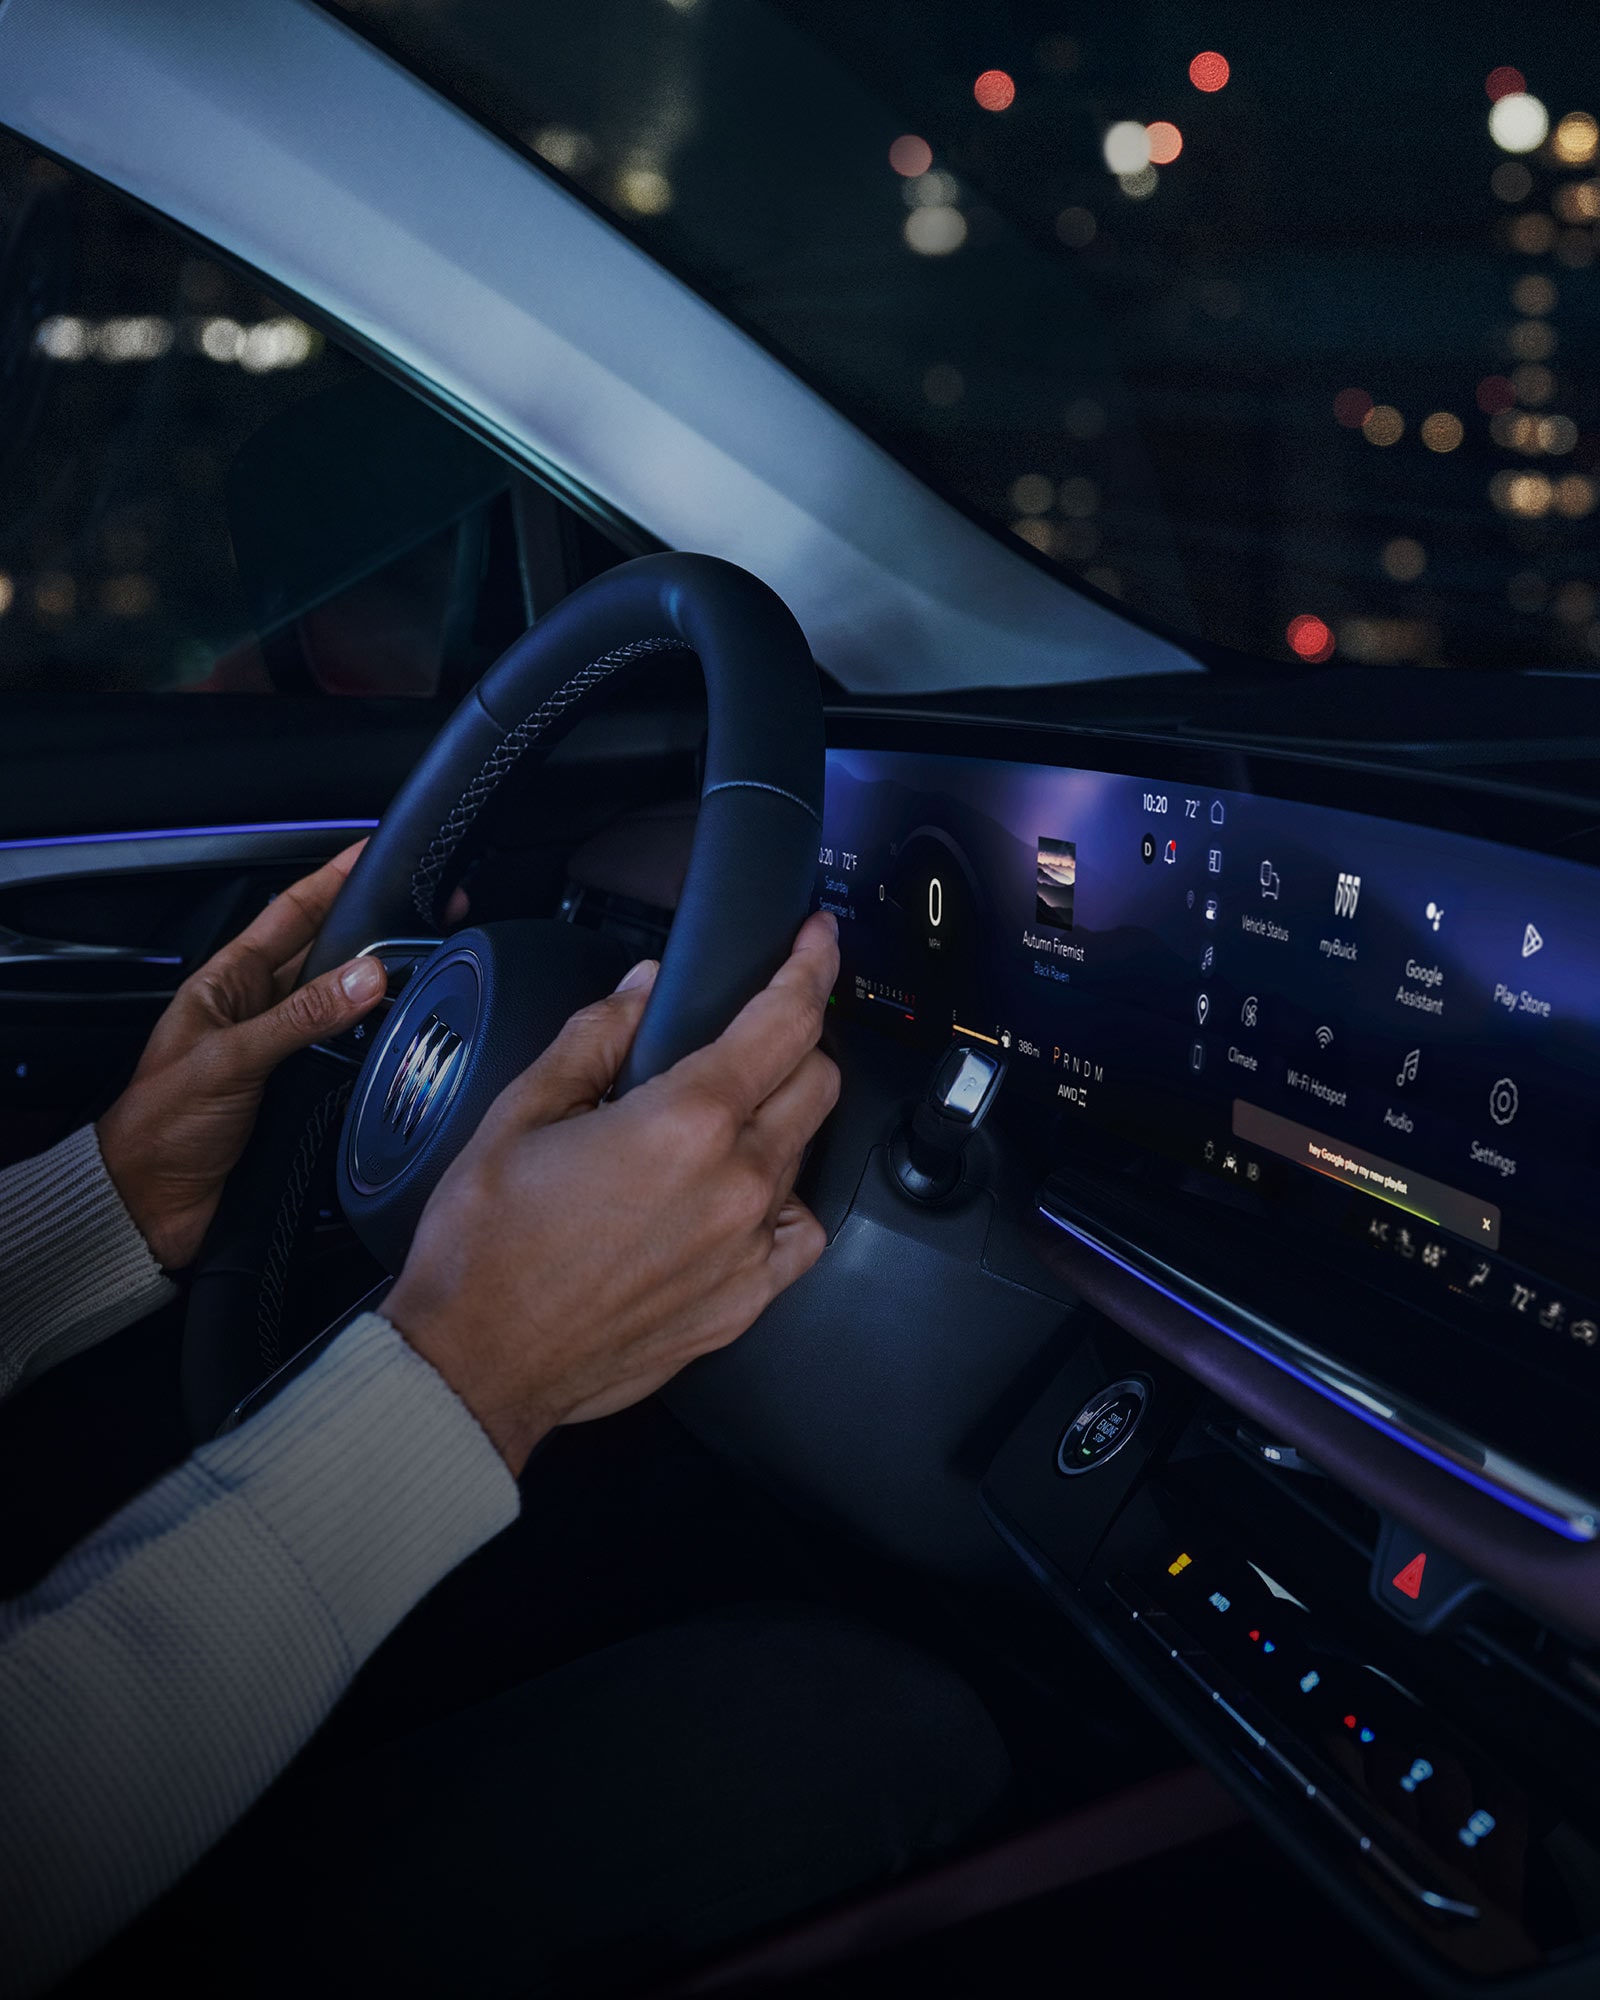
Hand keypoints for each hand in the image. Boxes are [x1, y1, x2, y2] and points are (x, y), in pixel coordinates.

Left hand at [96, 844, 388, 1270]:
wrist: (149, 1208)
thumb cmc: (157, 1127)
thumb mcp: (228, 1059)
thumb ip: (300, 1017)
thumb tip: (365, 976)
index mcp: (228, 984)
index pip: (291, 912)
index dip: (332, 878)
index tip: (372, 852)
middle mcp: (260, 1012)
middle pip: (329, 956)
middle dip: (375, 933)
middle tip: (426, 914)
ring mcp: (284, 1053)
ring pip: (347, 1007)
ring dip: (382, 994)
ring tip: (426, 973)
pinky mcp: (303, 1094)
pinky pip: (353, 1058)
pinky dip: (380, 1047)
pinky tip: (405, 1038)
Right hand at [385, 910, 840, 1474]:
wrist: (476, 1363)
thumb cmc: (486, 1249)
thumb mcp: (521, 1112)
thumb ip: (596, 1036)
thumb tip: (643, 990)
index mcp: (686, 1121)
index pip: (787, 1019)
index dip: (810, 966)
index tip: (816, 942)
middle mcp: (736, 1182)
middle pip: (817, 1080)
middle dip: (795, 1040)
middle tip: (758, 1030)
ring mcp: (748, 1247)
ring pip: (805, 1152)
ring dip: (777, 1121)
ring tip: (715, 1125)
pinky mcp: (745, 1301)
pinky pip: (799, 1232)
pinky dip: (781, 1201)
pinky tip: (735, 1197)